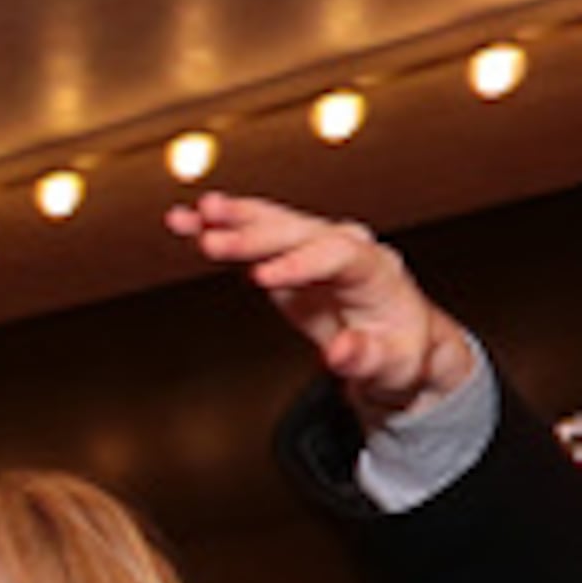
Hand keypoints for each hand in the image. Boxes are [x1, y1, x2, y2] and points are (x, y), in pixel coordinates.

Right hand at [165, 191, 480, 424]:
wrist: (394, 337)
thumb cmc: (395, 353)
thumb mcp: (391, 367)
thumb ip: (365, 358)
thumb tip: (339, 353)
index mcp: (377, 271)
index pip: (340, 256)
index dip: (301, 264)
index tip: (261, 280)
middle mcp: (348, 246)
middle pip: (299, 232)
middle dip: (255, 237)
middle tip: (213, 243)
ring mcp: (316, 244)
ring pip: (273, 222)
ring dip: (233, 217)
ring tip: (194, 215)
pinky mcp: (288, 252)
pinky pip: (253, 233)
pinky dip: (220, 225)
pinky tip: (186, 219)